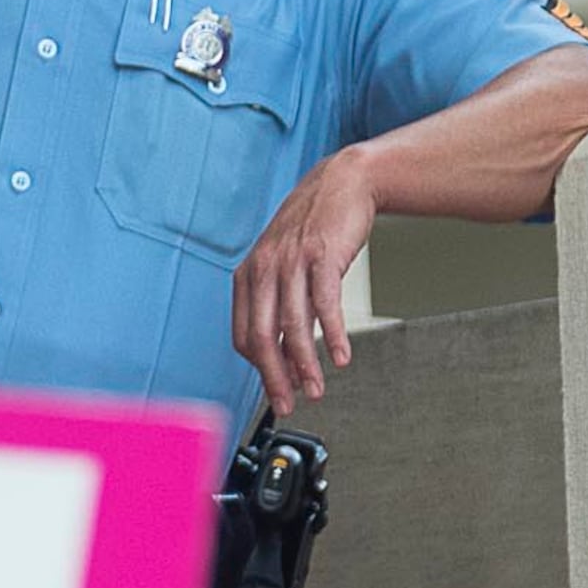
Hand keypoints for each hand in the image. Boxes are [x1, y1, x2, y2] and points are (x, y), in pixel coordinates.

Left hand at [232, 148, 377, 414]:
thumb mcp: (284, 265)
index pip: (243, 336)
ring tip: (316, 389)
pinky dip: (333, 336)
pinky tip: (340, 357)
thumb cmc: (314, 229)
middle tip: (287, 404)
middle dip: (275, 378)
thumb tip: (284, 355)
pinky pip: (325, 305)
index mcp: (248, 276)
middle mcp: (264, 269)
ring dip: (305, 365)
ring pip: (293, 326)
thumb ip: (279, 306)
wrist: (344, 183)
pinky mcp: (322, 256)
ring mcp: (292, 262)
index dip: (259, 369)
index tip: (275, 390)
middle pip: (262, 338)